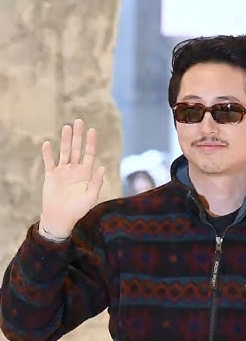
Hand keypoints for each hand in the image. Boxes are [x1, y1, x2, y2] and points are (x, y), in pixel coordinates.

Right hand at [40, 118, 105, 236]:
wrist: (61, 219)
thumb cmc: (78, 210)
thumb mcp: (91, 197)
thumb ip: (96, 182)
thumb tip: (102, 167)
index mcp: (86, 174)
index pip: (89, 154)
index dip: (90, 142)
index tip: (92, 130)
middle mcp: (74, 170)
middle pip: (76, 149)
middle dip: (78, 136)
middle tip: (79, 121)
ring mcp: (62, 172)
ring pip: (64, 152)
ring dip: (65, 140)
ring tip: (66, 127)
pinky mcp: (51, 176)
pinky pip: (49, 162)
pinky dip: (48, 154)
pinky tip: (47, 144)